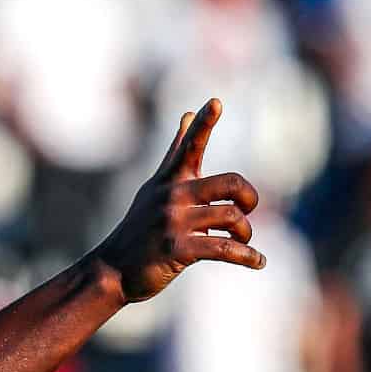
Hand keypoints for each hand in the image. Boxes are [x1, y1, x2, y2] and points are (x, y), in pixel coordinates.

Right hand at [93, 99, 265, 303]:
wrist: (112, 270)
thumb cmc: (139, 229)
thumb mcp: (155, 188)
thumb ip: (175, 153)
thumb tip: (186, 114)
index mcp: (168, 181)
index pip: (189, 147)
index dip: (204, 124)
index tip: (216, 101)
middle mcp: (170, 197)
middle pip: (230, 183)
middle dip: (249, 197)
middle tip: (248, 209)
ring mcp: (173, 222)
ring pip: (232, 217)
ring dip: (246, 233)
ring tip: (244, 241)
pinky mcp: (177, 249)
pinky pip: (225, 249)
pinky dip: (248, 257)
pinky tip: (258, 261)